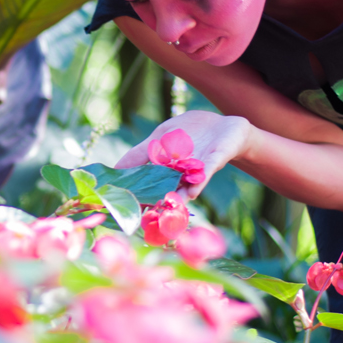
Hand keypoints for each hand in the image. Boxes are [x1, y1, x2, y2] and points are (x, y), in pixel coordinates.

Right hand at [114, 110, 254, 197]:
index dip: (135, 193)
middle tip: (142, 216)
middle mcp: (181, 174)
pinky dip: (200, 182)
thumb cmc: (192, 131)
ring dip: (178, 199)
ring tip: (167, 208)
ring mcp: (198, 169)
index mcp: (166, 168)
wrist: (226, 126)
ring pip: (186, 187)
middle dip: (156, 203)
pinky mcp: (215, 161)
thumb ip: (140, 152)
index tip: (118, 205)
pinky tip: (193, 191)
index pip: (148, 184)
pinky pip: (207, 172)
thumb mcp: (160, 136)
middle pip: (166, 191)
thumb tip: (115, 167)